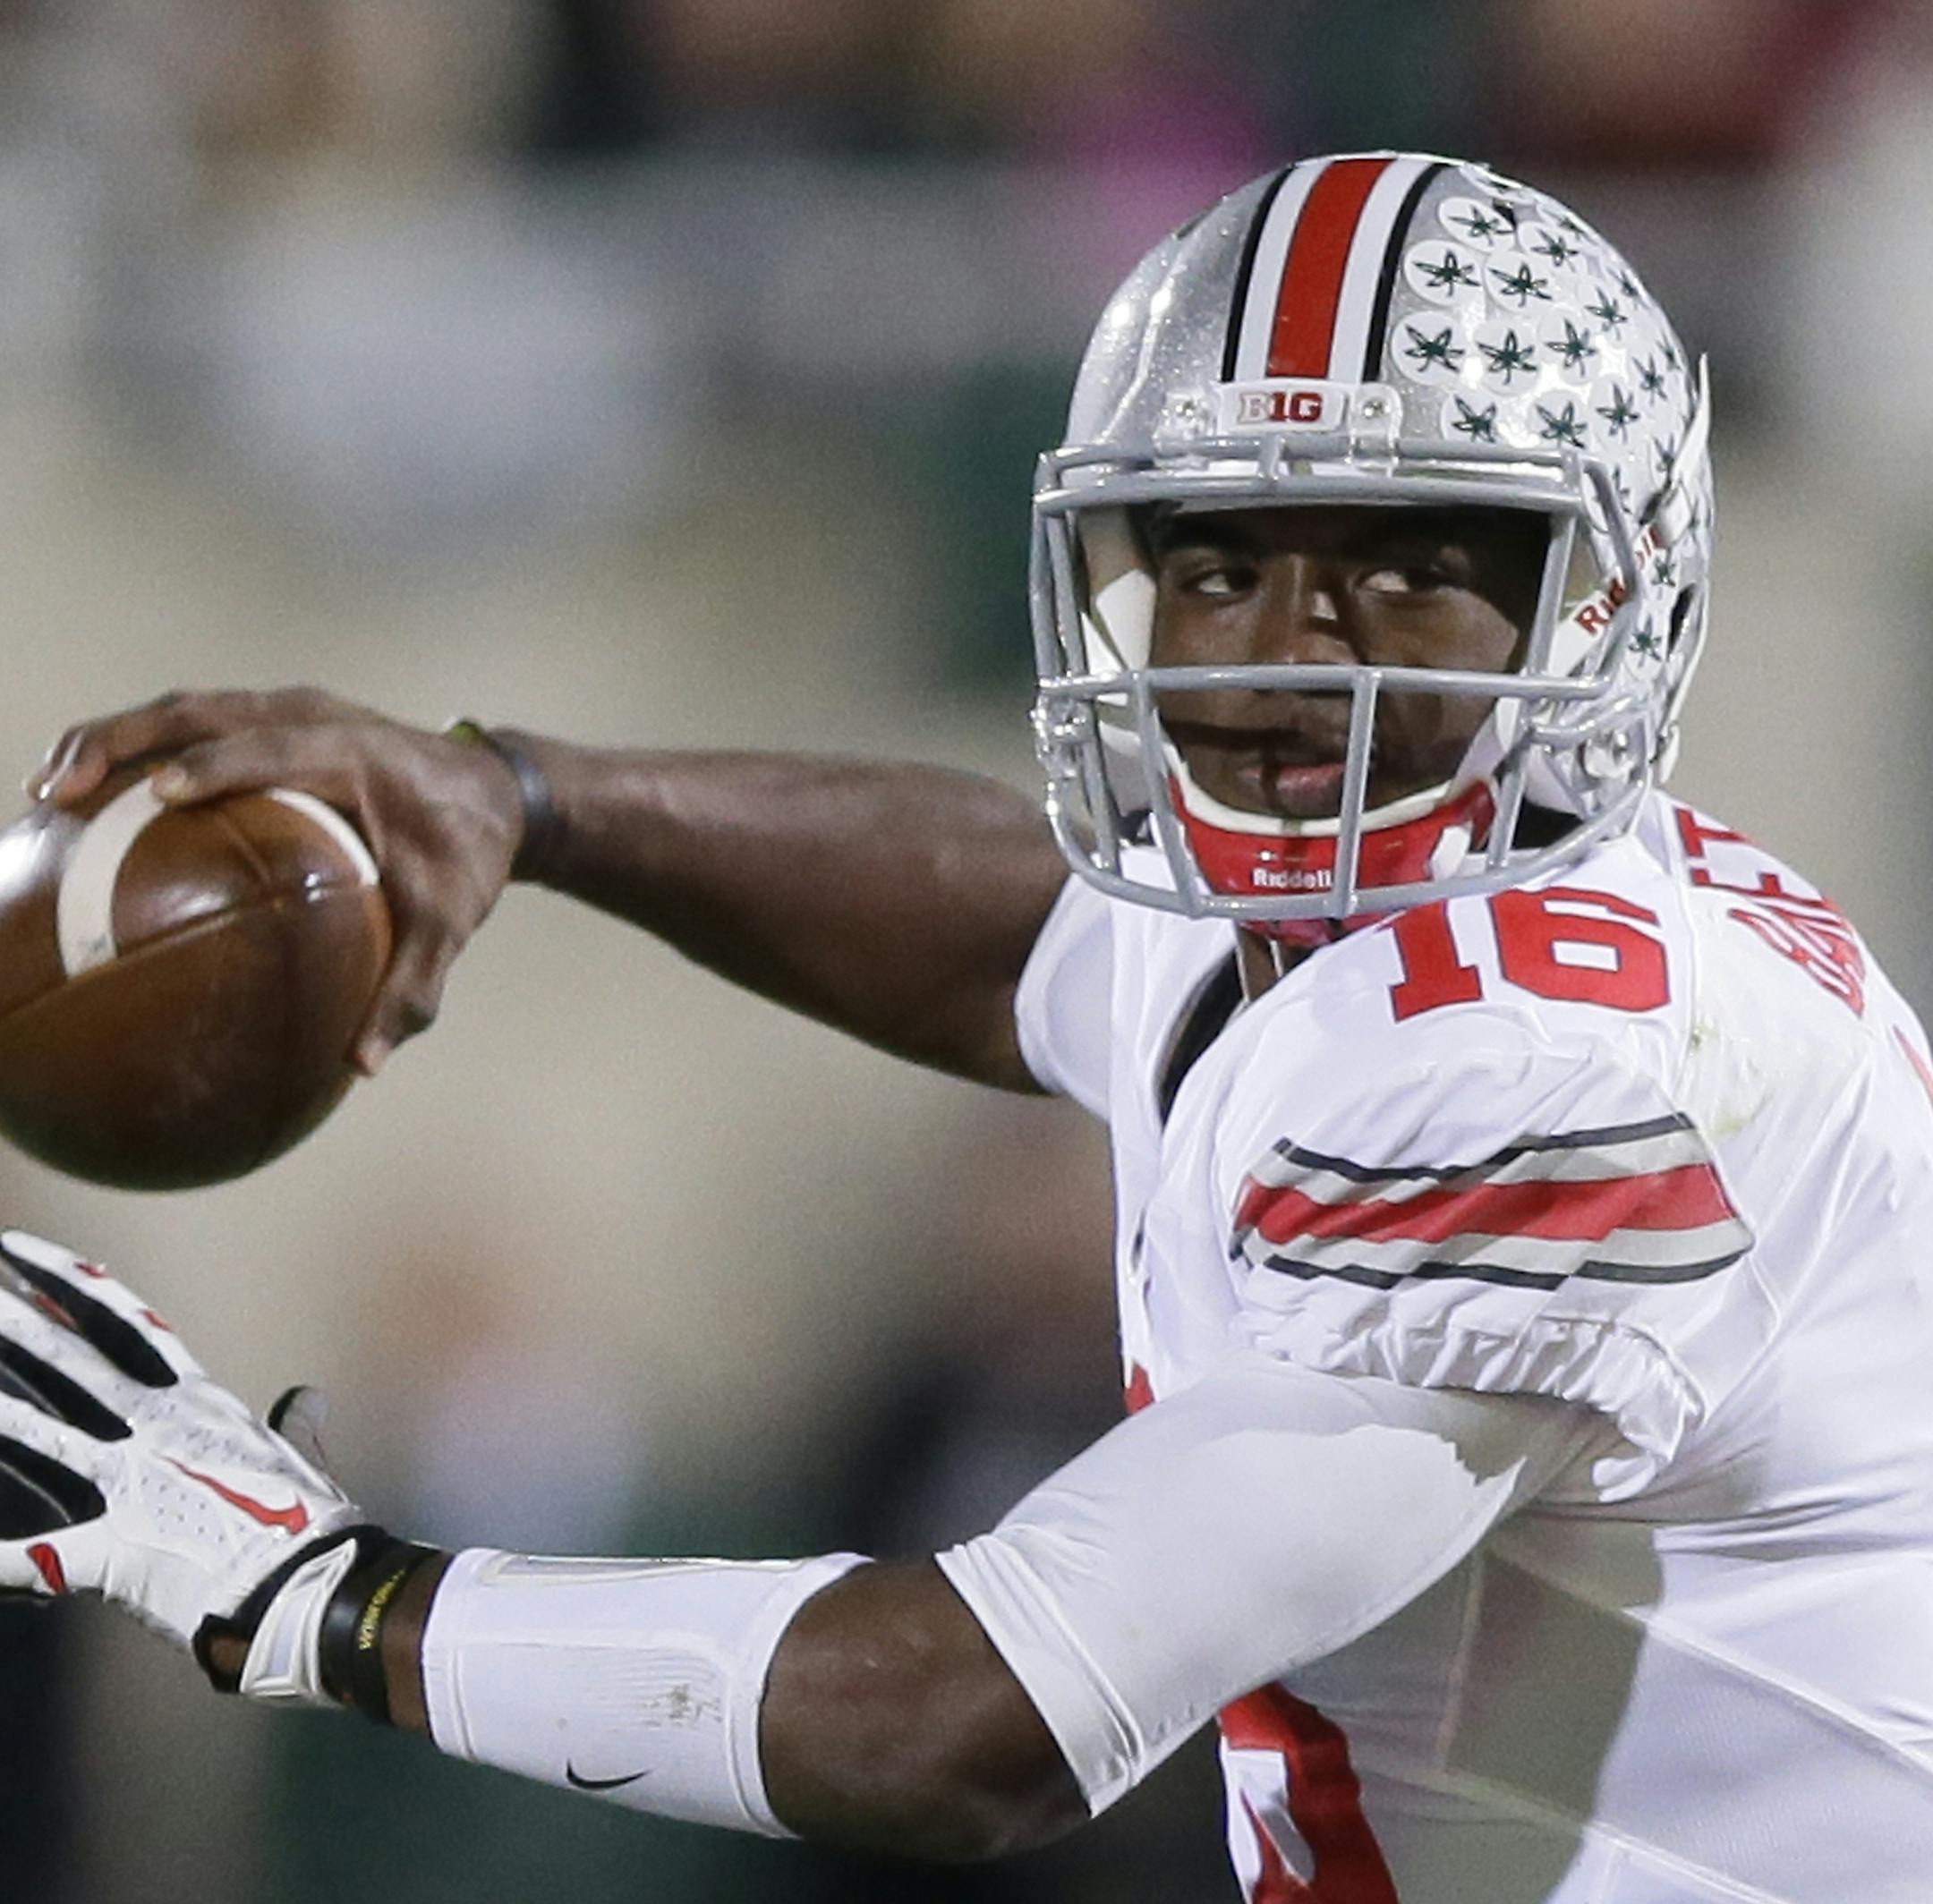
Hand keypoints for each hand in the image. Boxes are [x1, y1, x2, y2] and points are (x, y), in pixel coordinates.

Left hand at [0, 1231, 361, 1660]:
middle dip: (17, 1324)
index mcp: (200, 1404)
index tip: (27, 1256)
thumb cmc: (311, 1523)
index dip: (73, 1286)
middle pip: (71, 1364)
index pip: (127, 1326)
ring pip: (40, 1438)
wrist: (307, 1587)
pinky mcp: (110, 1554)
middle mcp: (156, 1433)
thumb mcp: (298, 1460)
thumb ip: (294, 1424)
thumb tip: (307, 1397)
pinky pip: (32, 1560)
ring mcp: (130, 1488)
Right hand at [28, 688, 526, 1072]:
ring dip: (110, 740)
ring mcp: (288, 709)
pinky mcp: (273, 720)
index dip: (214, 764)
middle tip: (57, 793)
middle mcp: (312, 716)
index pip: (271, 748)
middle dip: (120, 742)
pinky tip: (89, 801)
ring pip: (183, 709)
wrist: (498, 793)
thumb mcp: (452, 923)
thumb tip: (362, 1065)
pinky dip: (137, 750)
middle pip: (200, 711)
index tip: (157, 794)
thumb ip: (411, 988)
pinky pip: (194, 725)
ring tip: (47, 794)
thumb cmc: (469, 857)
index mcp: (353, 751)